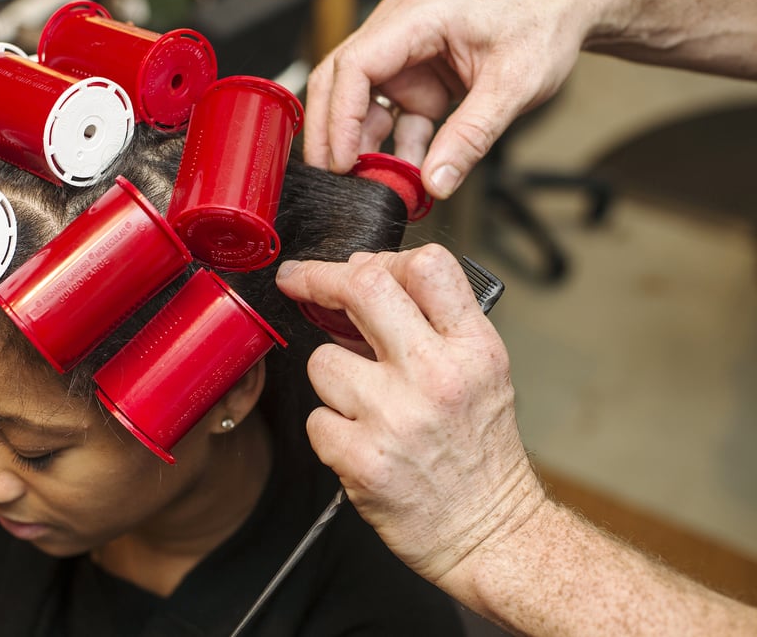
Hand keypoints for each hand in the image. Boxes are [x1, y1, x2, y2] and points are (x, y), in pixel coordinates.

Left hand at [276, 245, 545, 582]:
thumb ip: (432, 322)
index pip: (426, 265)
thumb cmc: (481, 454)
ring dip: (331, 378)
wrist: (491, 533)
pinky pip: (316, 420)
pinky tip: (361, 443)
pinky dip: (330, 431)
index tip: (351, 265)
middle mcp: (437, 376)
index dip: (378, 256)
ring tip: (364, 404)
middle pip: (363, 286)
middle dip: (318, 277)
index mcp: (474, 349)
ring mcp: (397, 418)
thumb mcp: (483, 373)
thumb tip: (365, 274)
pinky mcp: (364, 461)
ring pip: (322, 360)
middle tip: (299, 281)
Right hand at [303, 0, 591, 197]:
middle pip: (339, 82)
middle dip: (332, 133)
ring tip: (375, 185)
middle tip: (334, 178)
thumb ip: (471, 137)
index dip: (340, 116)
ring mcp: (405, 59)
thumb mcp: (513, 85)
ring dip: (363, 147)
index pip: (355, 65)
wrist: (564, 11)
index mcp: (416, 18)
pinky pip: (391, 119)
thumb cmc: (540, 23)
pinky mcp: (417, 81)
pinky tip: (405, 176)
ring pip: (359, 105)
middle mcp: (399, 33)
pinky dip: (394, 149)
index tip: (341, 160)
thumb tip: (436, 181)